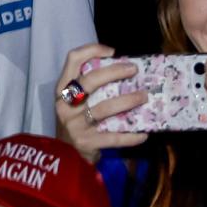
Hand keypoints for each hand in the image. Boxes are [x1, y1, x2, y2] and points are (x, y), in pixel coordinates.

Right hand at [53, 44, 147, 159]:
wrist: (64, 155)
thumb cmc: (75, 122)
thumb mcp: (73, 102)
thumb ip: (89, 88)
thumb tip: (122, 69)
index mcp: (62, 89)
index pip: (72, 61)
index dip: (92, 51)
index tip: (112, 51)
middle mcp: (65, 104)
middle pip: (89, 81)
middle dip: (114, 72)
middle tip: (133, 69)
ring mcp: (74, 124)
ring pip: (104, 108)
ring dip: (128, 101)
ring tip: (144, 97)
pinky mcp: (86, 142)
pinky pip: (113, 137)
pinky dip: (130, 135)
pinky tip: (143, 133)